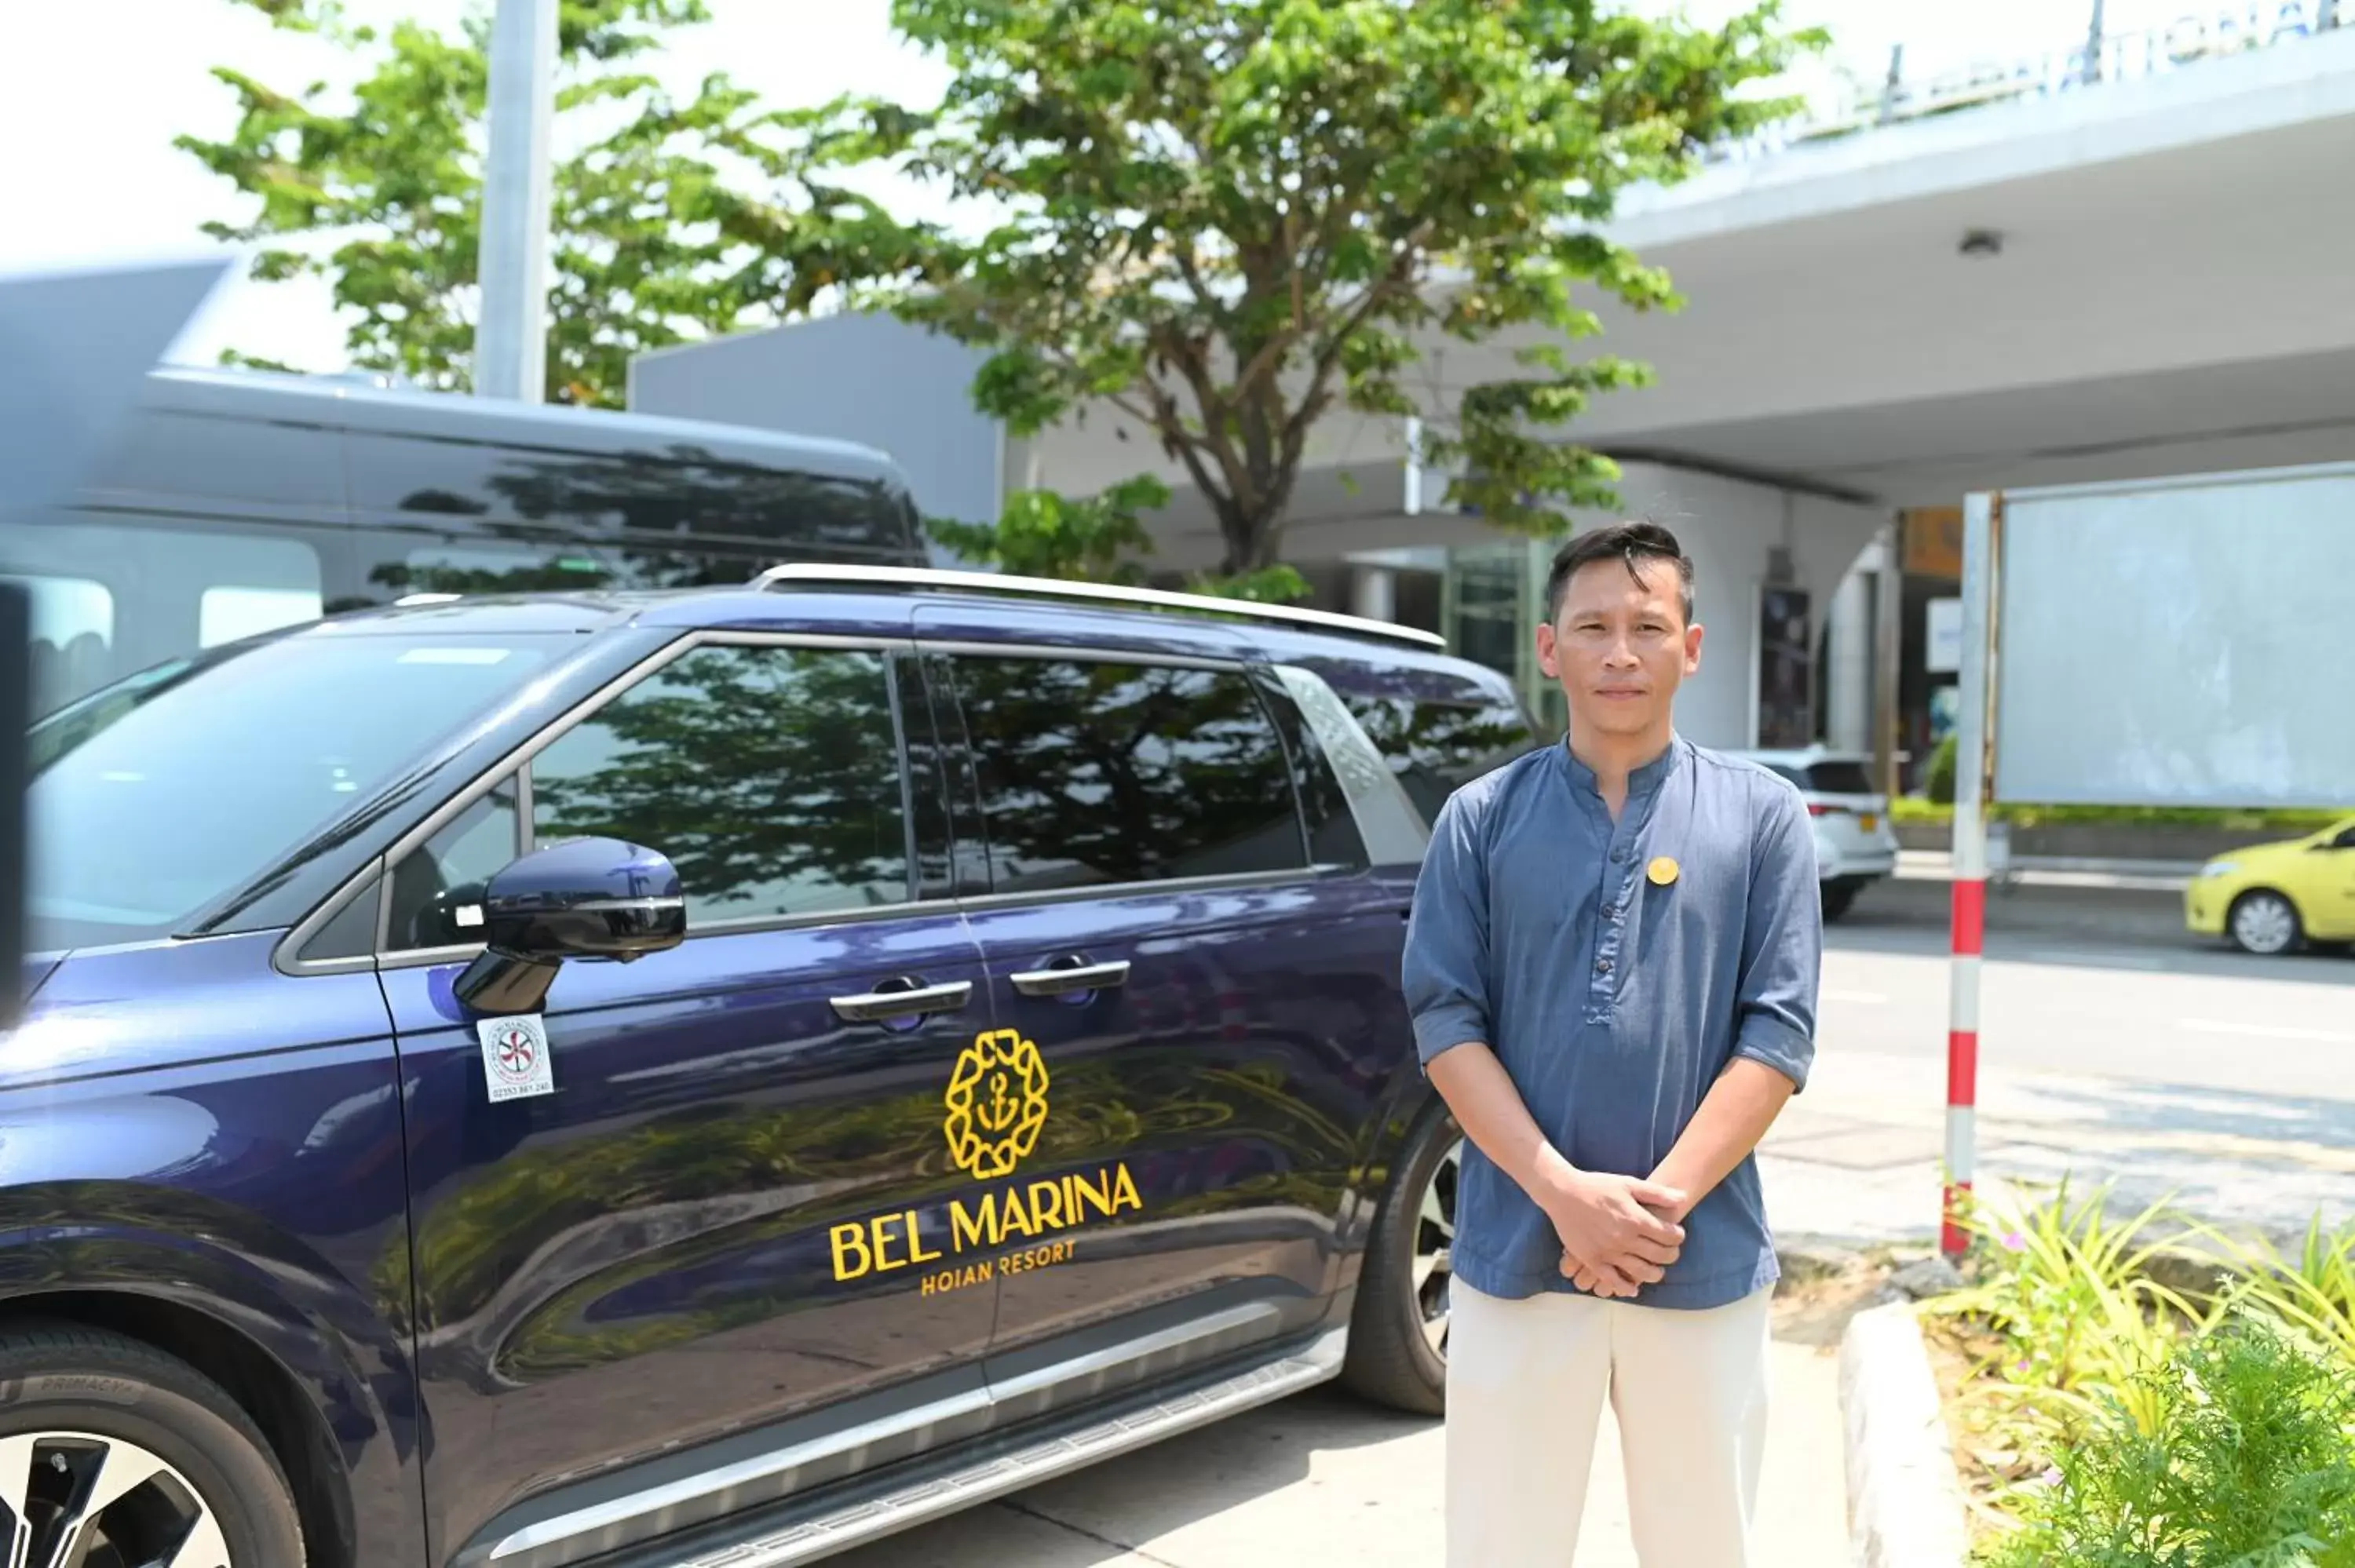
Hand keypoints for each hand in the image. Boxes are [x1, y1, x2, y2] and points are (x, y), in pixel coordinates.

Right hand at [1541, 1170, 1687, 1298]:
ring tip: (1656, 1270)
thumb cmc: (1597, 1186)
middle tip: (1670, 1252)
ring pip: (1641, 1272)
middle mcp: (1625, 1238)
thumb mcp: (1628, 1183)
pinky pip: (1614, 1281)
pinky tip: (1634, 1287)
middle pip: (1660, 1256)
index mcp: (1635, 1219)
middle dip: (1671, 1255)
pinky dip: (1627, 1288)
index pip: (1669, 1236)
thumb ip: (1657, 1193)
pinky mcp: (1593, 1260)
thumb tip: (1683, 1197)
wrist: (1563, 1193)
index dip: (1678, 1236)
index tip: (1676, 1234)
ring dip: (1655, 1274)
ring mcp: (1609, 1252)